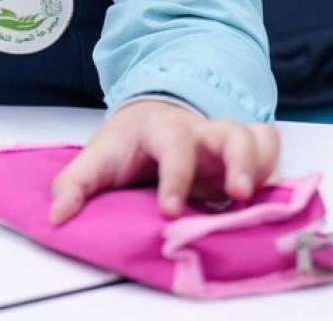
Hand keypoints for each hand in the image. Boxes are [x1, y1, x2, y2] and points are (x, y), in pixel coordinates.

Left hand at [48, 99, 279, 224]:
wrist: (149, 118)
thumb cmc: (125, 144)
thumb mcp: (97, 159)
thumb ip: (74, 184)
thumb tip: (57, 215)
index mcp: (162, 129)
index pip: (173, 145)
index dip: (175, 177)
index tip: (169, 210)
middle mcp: (200, 131)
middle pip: (230, 133)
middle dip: (240, 161)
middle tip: (238, 194)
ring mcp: (225, 142)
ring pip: (257, 138)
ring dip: (262, 166)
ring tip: (256, 198)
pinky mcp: (243, 156)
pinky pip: (270, 152)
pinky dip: (274, 173)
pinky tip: (269, 198)